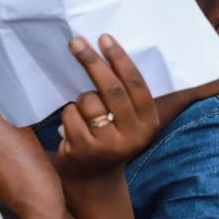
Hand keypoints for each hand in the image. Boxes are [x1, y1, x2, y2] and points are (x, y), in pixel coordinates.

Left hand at [58, 35, 159, 178]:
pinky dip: (69, 113)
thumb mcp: (131, 121)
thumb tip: (113, 52)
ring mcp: (109, 145)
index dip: (120, 59)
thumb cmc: (112, 136)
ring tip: (85, 112)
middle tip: (76, 42)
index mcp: (149, 122)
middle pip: (112, 89)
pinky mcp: (85, 150)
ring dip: (81, 98)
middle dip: (92, 62)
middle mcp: (134, 135)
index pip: (136, 84)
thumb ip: (129, 95)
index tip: (104, 38)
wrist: (95, 179)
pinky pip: (71, 115)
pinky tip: (75, 125)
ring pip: (89, 101)